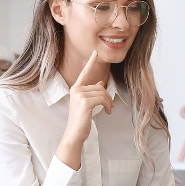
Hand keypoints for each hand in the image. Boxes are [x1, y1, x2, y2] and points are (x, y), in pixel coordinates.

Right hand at [56, 51, 112, 169]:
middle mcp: (76, 90)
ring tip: (108, 110)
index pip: (85, 73)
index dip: (91, 62)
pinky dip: (108, 105)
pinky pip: (102, 99)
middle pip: (99, 86)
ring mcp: (79, 95)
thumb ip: (93, 92)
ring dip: (109, 102)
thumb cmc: (81, 119)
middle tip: (110, 107)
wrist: (75, 133)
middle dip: (107, 97)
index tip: (95, 52)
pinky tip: (107, 112)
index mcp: (76, 88)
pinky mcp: (85, 102)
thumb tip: (101, 82)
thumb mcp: (87, 104)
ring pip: (102, 93)